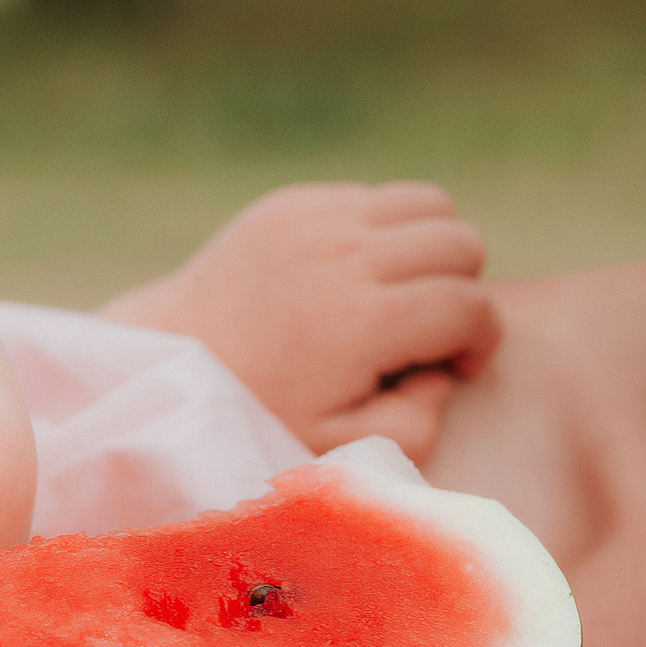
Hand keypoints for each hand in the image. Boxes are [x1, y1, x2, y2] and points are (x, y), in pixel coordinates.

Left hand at [97, 181, 499, 461]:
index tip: (453, 366)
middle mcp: (344, 255)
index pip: (471, 307)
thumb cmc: (257, 418)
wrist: (165, 368)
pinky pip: (373, 197)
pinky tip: (346, 279)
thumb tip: (446, 369)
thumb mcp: (341, 449)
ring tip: (398, 298)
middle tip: (425, 332)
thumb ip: (417, 421)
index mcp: (363, 321)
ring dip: (431, 250)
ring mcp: (315, 218)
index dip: (480, 341)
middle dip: (462, 289)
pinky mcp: (290, 202)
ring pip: (428, 203)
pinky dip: (379, 232)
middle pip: (461, 241)